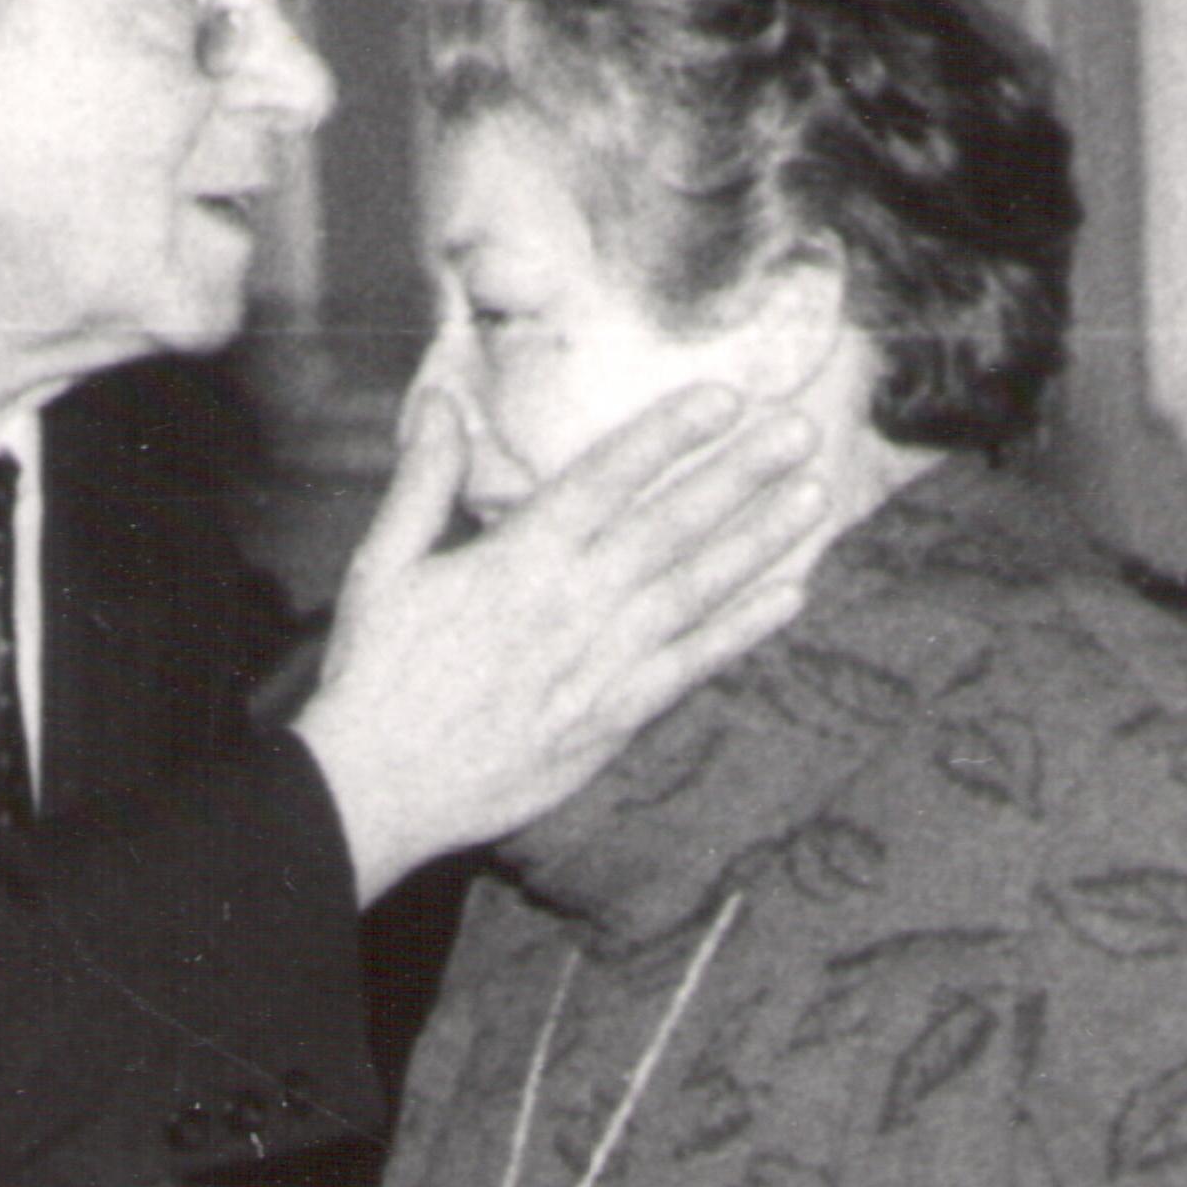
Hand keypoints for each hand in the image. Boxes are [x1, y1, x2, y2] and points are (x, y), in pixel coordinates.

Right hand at [288, 387, 833, 896]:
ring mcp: (600, 664)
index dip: (670, 433)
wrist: (377, 789)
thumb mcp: (382, 565)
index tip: (725, 397)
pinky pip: (691, 666)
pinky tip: (790, 597)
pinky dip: (741, 630)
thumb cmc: (373, 675)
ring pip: (695, 590)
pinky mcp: (612, 719)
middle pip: (671, 524)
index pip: (609, 477)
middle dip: (739, 474)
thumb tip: (443, 398)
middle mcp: (573, 603)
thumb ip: (423, 480)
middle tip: (801, 429)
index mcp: (518, 557)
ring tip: (812, 497)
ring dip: (758, 541)